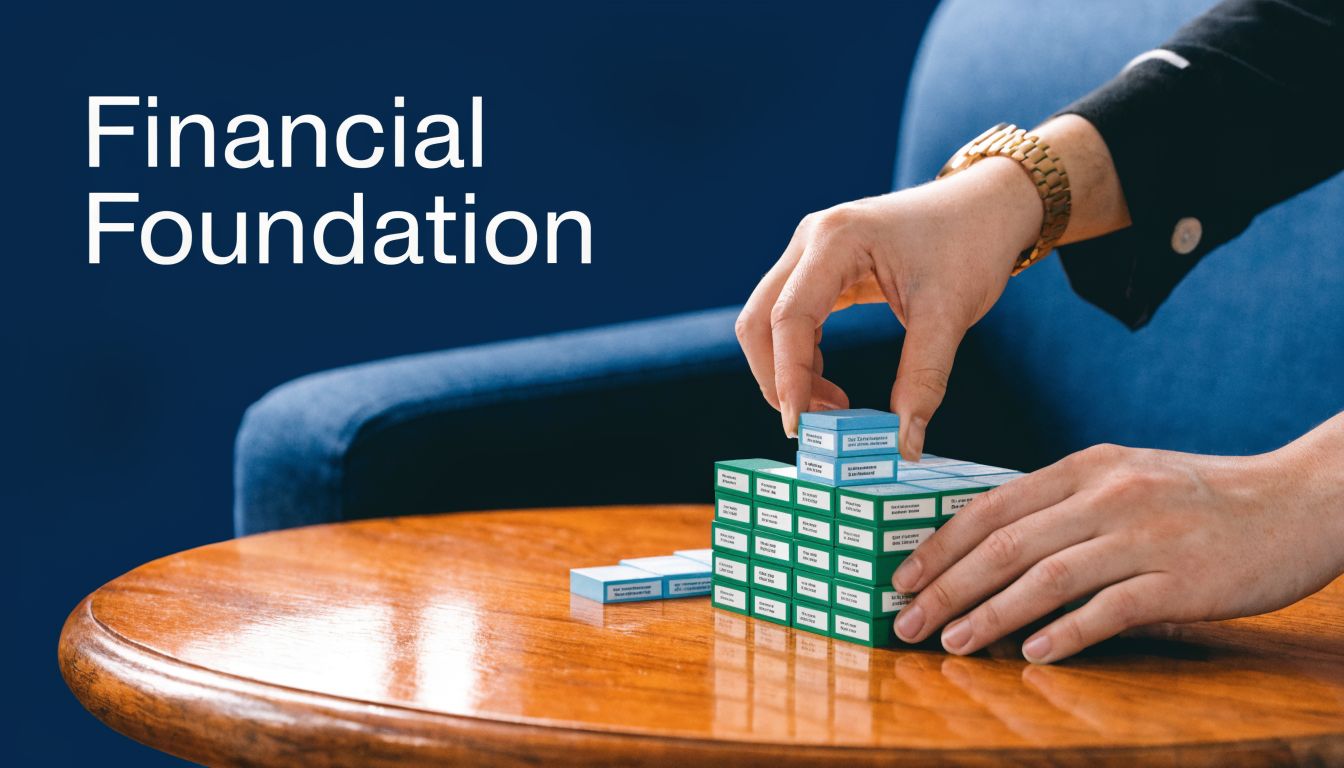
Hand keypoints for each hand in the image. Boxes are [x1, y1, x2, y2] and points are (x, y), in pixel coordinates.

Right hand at [734, 157, 1040, 455]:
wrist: (987, 206)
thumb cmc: (971, 245)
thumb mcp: (951, 314)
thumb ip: (924, 379)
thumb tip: (906, 446)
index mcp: (837, 239)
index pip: (789, 316)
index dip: (787, 375)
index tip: (799, 425)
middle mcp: (811, 240)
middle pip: (760, 320)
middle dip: (776, 377)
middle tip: (813, 425)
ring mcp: (810, 252)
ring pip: (769, 323)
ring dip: (788, 372)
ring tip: (834, 408)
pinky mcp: (819, 268)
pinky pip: (791, 320)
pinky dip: (802, 359)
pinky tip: (830, 386)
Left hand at [891, 416, 1343, 663]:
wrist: (1297, 502)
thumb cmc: (1199, 495)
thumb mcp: (1125, 477)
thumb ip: (1063, 503)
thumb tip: (991, 546)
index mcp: (1086, 467)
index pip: (992, 506)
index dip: (940, 545)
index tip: (902, 576)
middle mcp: (1108, 496)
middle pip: (1006, 546)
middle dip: (947, 587)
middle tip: (906, 621)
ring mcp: (1144, 538)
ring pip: (1046, 579)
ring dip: (990, 615)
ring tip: (952, 642)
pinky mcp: (1181, 581)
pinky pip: (1110, 610)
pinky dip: (1066, 633)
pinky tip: (1031, 653)